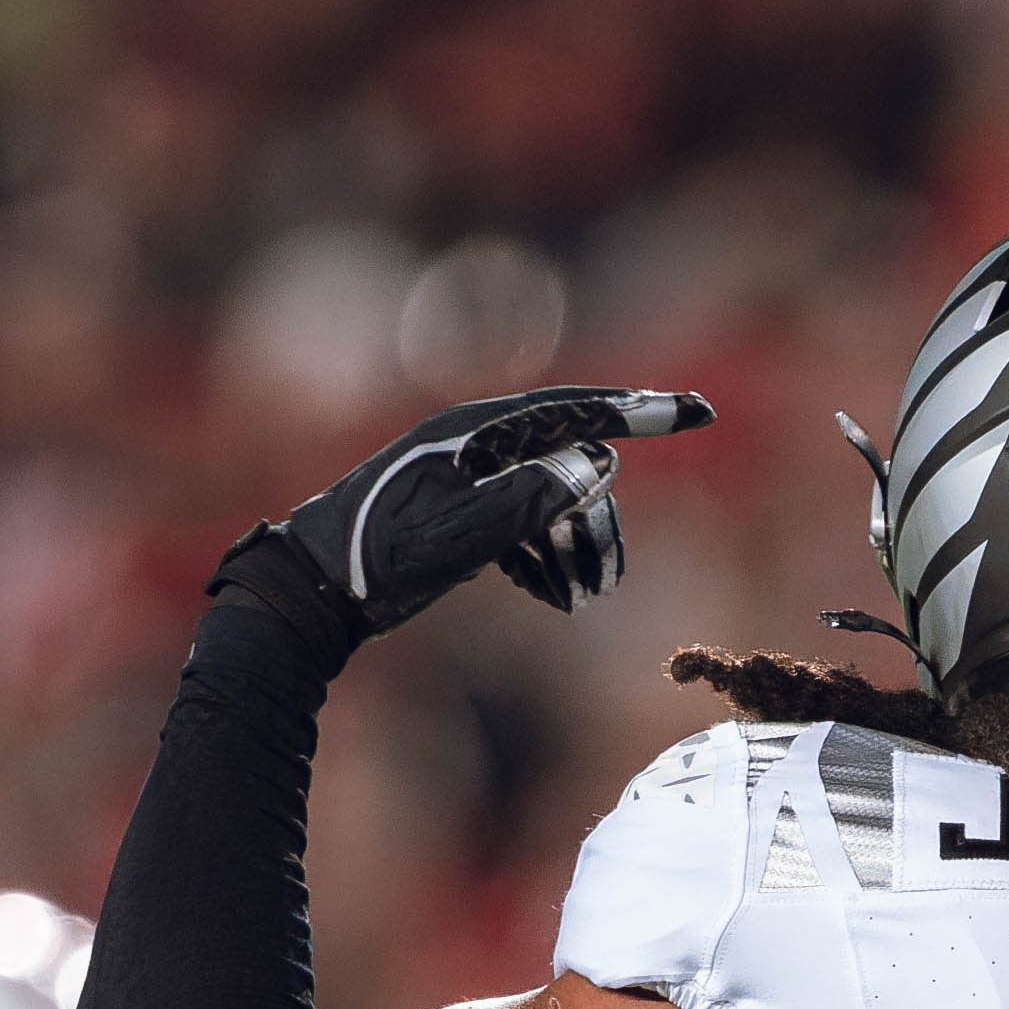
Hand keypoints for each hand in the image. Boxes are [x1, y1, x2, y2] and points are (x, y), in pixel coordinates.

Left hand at [220, 385, 715, 636]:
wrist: (308, 592)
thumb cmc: (373, 563)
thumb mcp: (454, 539)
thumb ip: (526, 501)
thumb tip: (598, 466)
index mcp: (476, 433)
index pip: (577, 409)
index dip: (642, 411)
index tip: (699, 413)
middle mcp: (477, 442)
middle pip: (573, 462)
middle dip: (598, 520)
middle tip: (607, 583)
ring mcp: (470, 474)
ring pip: (554, 496)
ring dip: (576, 545)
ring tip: (583, 599)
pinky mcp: (461, 507)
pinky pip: (527, 519)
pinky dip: (548, 555)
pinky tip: (554, 597)